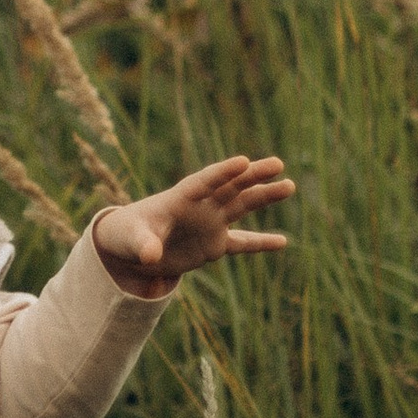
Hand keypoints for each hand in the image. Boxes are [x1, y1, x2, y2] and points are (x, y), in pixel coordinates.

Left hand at [93, 155, 293, 299]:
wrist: (131, 249)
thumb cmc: (127, 235)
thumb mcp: (131, 240)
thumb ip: (142, 245)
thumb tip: (151, 257)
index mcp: (179, 198)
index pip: (204, 181)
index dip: (222, 172)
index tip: (243, 161)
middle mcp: (200, 206)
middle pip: (230, 187)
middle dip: (253, 176)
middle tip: (278, 164)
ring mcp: (210, 223)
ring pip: (242, 206)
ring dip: (264, 196)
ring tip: (289, 185)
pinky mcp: (214, 244)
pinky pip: (242, 243)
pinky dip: (261, 243)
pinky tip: (283, 242)